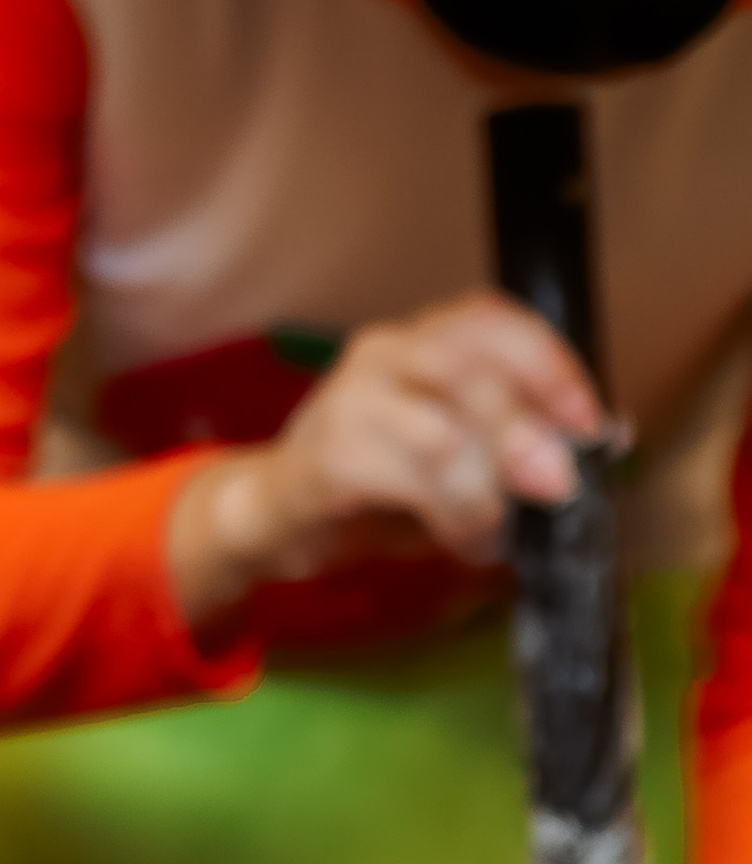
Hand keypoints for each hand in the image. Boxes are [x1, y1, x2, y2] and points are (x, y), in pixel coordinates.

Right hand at [167, 290, 604, 626]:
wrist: (273, 517)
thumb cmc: (372, 487)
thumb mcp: (457, 456)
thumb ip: (513, 444)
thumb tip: (591, 447)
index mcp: (426, 340)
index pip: (495, 322)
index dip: (550, 366)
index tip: (591, 425)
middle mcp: (387, 352)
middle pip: (472, 369)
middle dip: (526, 430)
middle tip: (556, 486)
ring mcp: (351, 398)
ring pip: (442, 429)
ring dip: (485, 489)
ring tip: (496, 532)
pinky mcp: (327, 454)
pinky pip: (406, 477)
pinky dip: (451, 512)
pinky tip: (465, 540)